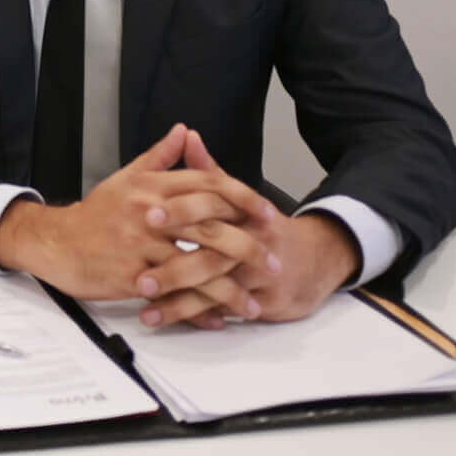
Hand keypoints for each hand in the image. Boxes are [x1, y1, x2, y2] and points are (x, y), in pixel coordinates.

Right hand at [0, 123, 279, 319]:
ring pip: (198, 267)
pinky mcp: (133, 276)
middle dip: (249, 248)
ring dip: (231, 289)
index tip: (268, 214)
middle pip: (211, 228)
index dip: (243, 199)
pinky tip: (218, 319)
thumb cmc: (96, 213)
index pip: (208, 186)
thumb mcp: (126, 178)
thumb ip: (160, 157)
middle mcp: (149, 212)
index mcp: (151, 186)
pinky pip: (175, 296)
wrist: (57, 242)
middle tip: (274, 263)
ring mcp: (141, 246)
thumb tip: (184, 131)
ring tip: (254, 304)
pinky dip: (199, 310)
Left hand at [137, 130, 359, 328]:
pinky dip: (195, 317)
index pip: (212, 205)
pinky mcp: (261, 302)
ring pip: (216, 290)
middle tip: (141, 276)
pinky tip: (166, 320)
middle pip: (214, 254)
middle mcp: (253, 242)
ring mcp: (258, 276)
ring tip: (145, 306)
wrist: (314, 261)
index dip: (181, 208)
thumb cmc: (264, 227)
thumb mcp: (239, 197)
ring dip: (179, 301)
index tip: (147, 214)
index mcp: (243, 211)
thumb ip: (208, 171)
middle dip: (176, 267)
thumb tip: (186, 136)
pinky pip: (223, 310)